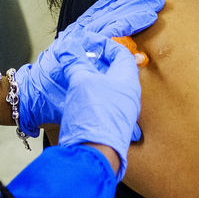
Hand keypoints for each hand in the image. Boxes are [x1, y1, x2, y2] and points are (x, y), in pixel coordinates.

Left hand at [15, 0, 163, 137]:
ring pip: (102, 14)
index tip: (152, 14)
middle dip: (135, 7)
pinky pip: (88, 17)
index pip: (115, 27)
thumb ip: (112, 78)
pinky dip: (100, 7)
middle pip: (111, 16)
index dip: (135, 20)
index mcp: (82, 46)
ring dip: (123, 4)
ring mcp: (74, 35)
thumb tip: (139, 62)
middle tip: (156, 0)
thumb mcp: (85, 90)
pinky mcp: (71, 37)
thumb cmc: (55, 97)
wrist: (28, 96)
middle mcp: (78, 35)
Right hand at [56, 30, 141, 180]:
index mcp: (128, 80)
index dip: (105, 45)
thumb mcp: (80, 80)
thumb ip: (75, 61)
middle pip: (117, 70)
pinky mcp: (114, 125)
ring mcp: (123, 112)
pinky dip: (94, 94)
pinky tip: (80, 97)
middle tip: (82, 59)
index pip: (122, 53)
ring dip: (95, 79)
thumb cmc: (93, 114)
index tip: (89, 44)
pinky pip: (106, 102)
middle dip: (99, 62)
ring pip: (111, 87)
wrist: (93, 154)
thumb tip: (68, 47)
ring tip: (78, 76)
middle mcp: (130, 96)